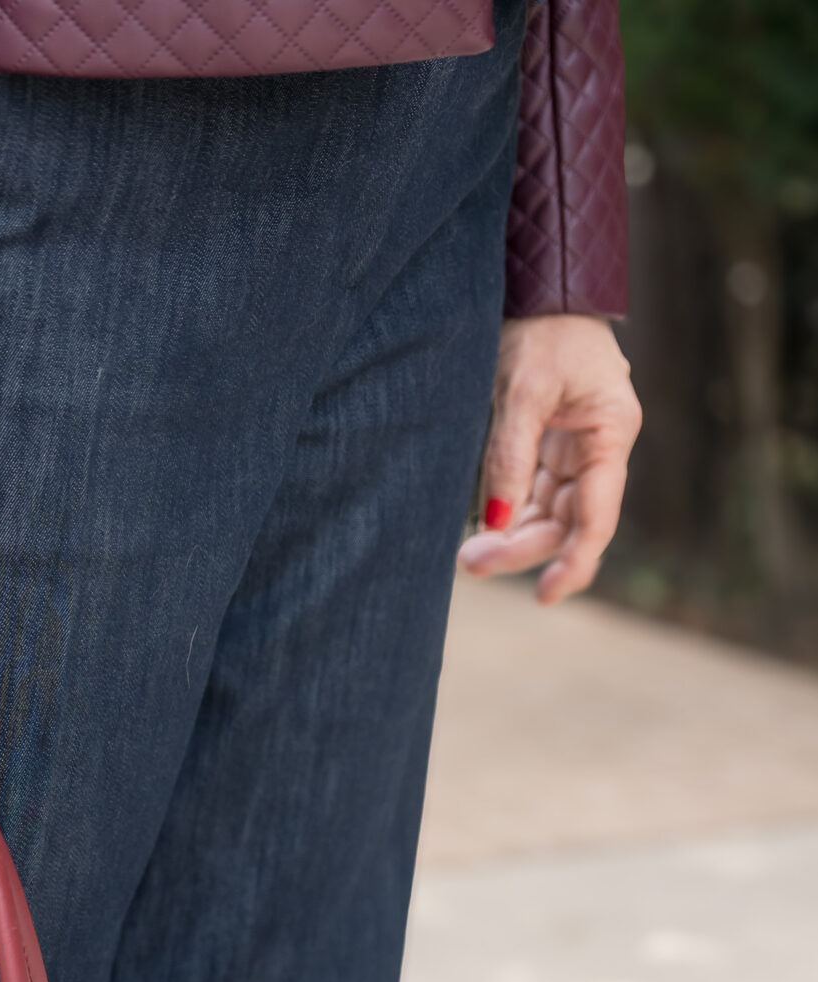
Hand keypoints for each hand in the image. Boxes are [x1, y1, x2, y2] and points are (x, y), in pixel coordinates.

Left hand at [457, 315, 641, 603]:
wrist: (539, 283)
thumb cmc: (540, 327)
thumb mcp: (522, 389)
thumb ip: (510, 458)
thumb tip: (495, 523)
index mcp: (612, 432)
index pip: (597, 514)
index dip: (575, 562)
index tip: (546, 597)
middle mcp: (600, 446)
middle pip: (568, 520)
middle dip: (523, 548)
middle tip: (471, 562)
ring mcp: (576, 447)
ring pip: (549, 512)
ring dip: (512, 536)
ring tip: (468, 554)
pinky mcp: (551, 444)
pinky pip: (534, 493)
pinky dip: (509, 513)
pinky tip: (482, 529)